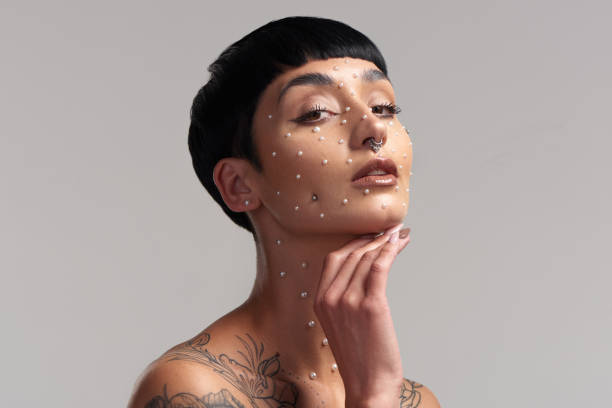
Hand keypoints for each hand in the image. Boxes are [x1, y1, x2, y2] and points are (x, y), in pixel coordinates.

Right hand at [313, 223, 411, 405]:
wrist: (369, 387)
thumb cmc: (360, 358)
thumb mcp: (341, 324)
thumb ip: (343, 299)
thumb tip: (364, 273)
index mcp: (319, 301)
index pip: (334, 258)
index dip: (355, 242)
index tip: (372, 234)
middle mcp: (329, 297)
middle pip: (352, 254)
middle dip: (374, 238)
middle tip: (391, 230)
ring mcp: (348, 301)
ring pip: (367, 258)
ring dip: (386, 242)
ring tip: (401, 235)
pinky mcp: (370, 305)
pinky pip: (380, 268)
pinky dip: (391, 251)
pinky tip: (400, 244)